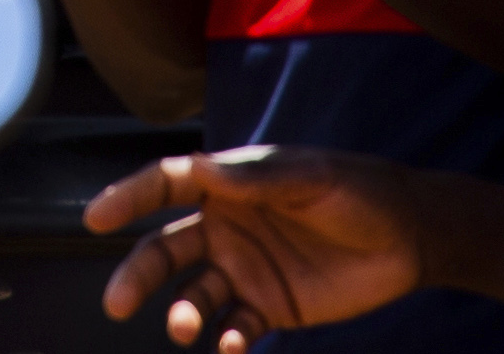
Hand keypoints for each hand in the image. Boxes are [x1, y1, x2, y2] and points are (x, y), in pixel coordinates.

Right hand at [88, 151, 427, 350]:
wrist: (409, 237)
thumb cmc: (356, 191)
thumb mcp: (310, 177)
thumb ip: (257, 178)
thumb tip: (200, 168)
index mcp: (229, 186)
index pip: (167, 187)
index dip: (128, 197)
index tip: (94, 218)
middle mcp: (226, 228)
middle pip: (166, 250)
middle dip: (137, 275)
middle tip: (115, 303)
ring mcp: (245, 271)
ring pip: (193, 295)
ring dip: (180, 313)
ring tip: (181, 328)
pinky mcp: (269, 308)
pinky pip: (234, 327)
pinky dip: (227, 339)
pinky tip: (233, 346)